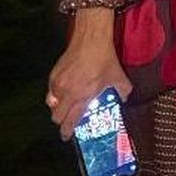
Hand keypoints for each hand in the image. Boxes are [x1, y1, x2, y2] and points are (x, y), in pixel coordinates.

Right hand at [47, 15, 130, 139]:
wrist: (90, 40)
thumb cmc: (104, 60)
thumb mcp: (118, 77)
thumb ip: (122, 91)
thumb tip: (124, 98)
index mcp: (81, 97)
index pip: (70, 120)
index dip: (67, 131)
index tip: (67, 136)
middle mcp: (66, 93)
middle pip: (56, 116)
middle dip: (61, 121)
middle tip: (68, 119)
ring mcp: (57, 84)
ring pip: (51, 103)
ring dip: (57, 107)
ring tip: (66, 105)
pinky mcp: (53, 74)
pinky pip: (51, 90)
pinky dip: (56, 94)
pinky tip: (65, 89)